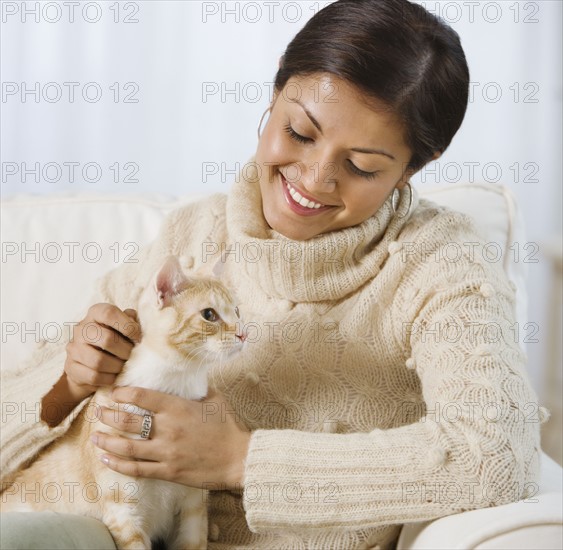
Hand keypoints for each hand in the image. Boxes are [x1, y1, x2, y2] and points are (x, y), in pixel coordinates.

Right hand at [64, 303, 141, 400]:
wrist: (88, 365)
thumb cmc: (112, 341)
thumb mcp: (123, 328)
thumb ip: (131, 321)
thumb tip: (135, 321)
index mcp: (95, 313)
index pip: (109, 313)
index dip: (128, 326)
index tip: (138, 338)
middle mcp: (81, 328)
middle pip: (106, 339)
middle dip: (125, 351)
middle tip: (131, 356)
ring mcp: (73, 348)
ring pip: (98, 361)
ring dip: (117, 366)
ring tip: (123, 366)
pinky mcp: (71, 367)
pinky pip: (93, 376)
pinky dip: (109, 378)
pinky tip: (114, 375)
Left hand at [91, 387, 250, 490]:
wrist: (239, 457)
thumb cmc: (228, 426)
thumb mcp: (214, 399)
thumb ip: (196, 389)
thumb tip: (186, 378)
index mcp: (177, 407)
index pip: (141, 396)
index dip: (122, 392)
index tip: (113, 392)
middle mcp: (167, 429)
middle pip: (127, 420)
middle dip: (108, 415)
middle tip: (98, 412)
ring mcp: (166, 452)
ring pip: (127, 447)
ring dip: (107, 442)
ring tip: (94, 437)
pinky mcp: (168, 471)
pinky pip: (137, 469)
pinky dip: (119, 465)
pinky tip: (107, 460)